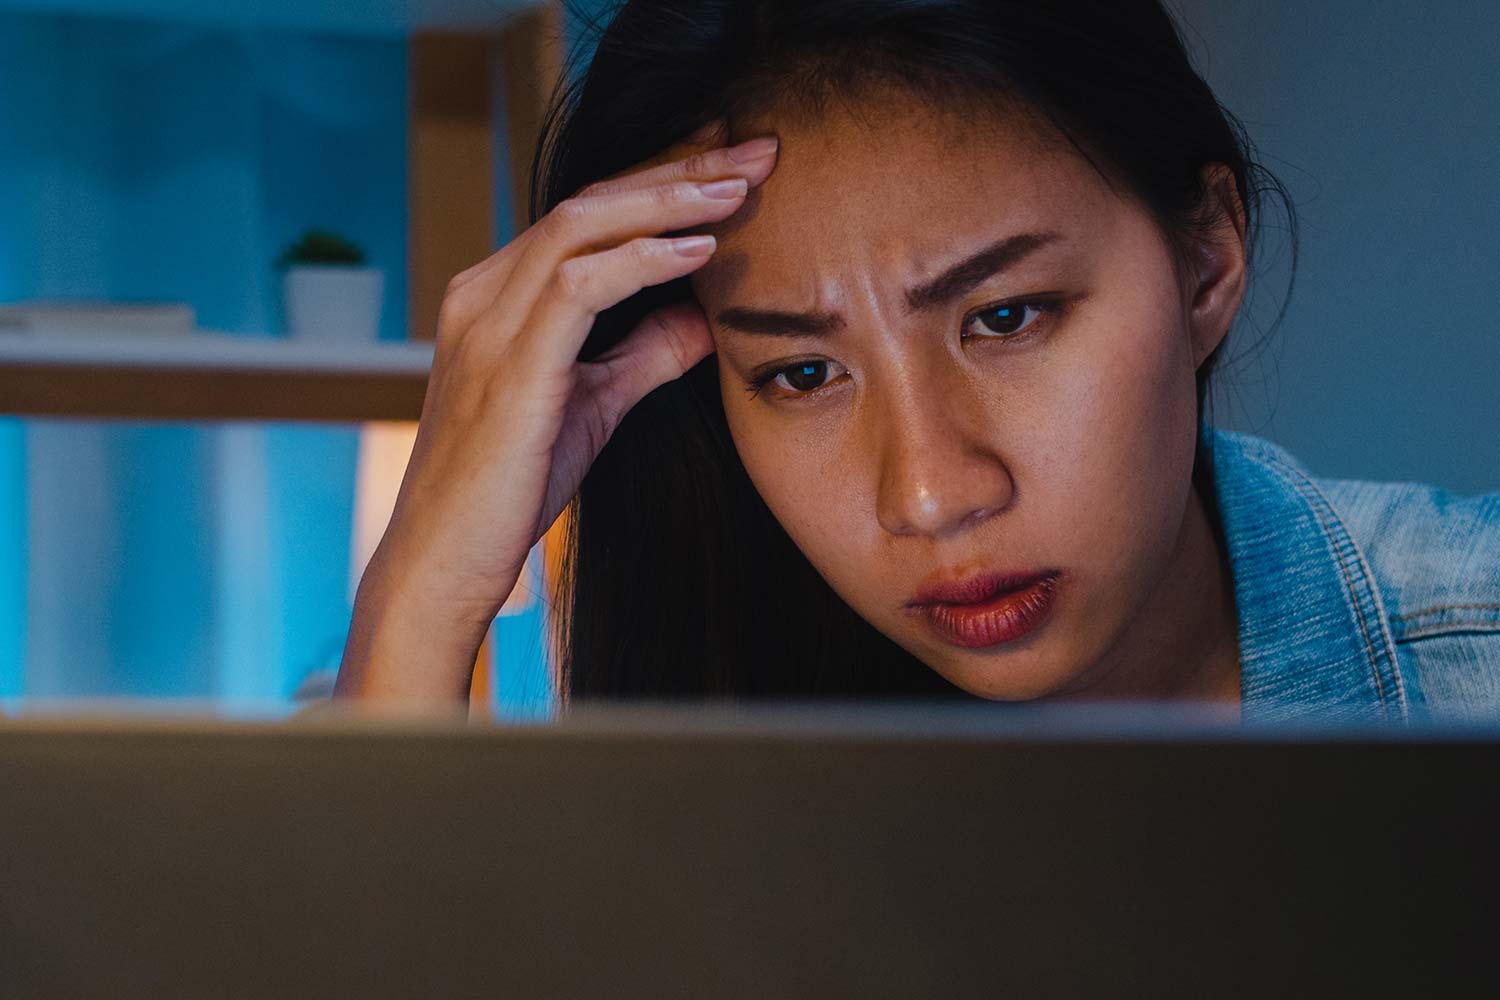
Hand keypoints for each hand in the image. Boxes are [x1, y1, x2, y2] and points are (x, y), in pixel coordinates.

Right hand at [335, 120, 777, 700]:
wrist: (442, 563)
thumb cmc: (509, 490)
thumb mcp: (592, 406)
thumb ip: (643, 355)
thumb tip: (706, 315)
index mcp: (498, 296)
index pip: (590, 214)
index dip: (666, 183)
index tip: (738, 170)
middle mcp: (485, 292)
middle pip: (593, 199)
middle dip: (681, 167)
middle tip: (759, 150)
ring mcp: (488, 321)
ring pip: (586, 223)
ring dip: (672, 198)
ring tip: (743, 186)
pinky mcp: (508, 362)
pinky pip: (581, 283)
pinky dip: (645, 258)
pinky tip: (700, 250)